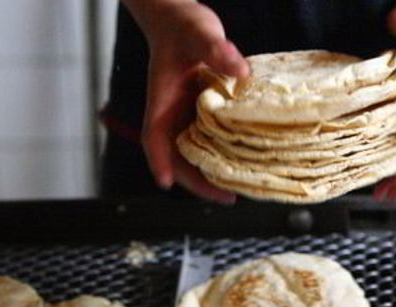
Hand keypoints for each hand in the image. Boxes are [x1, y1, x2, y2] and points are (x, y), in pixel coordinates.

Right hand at [125, 0, 248, 202]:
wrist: (179, 21)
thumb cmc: (183, 27)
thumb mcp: (201, 34)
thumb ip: (218, 50)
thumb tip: (242, 71)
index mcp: (162, 100)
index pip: (154, 136)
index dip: (159, 160)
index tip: (166, 182)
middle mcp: (171, 114)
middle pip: (175, 156)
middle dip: (196, 181)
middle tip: (226, 197)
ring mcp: (184, 117)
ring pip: (191, 154)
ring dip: (209, 174)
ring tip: (235, 190)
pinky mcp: (198, 115)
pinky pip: (206, 142)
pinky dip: (218, 157)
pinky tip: (240, 165)